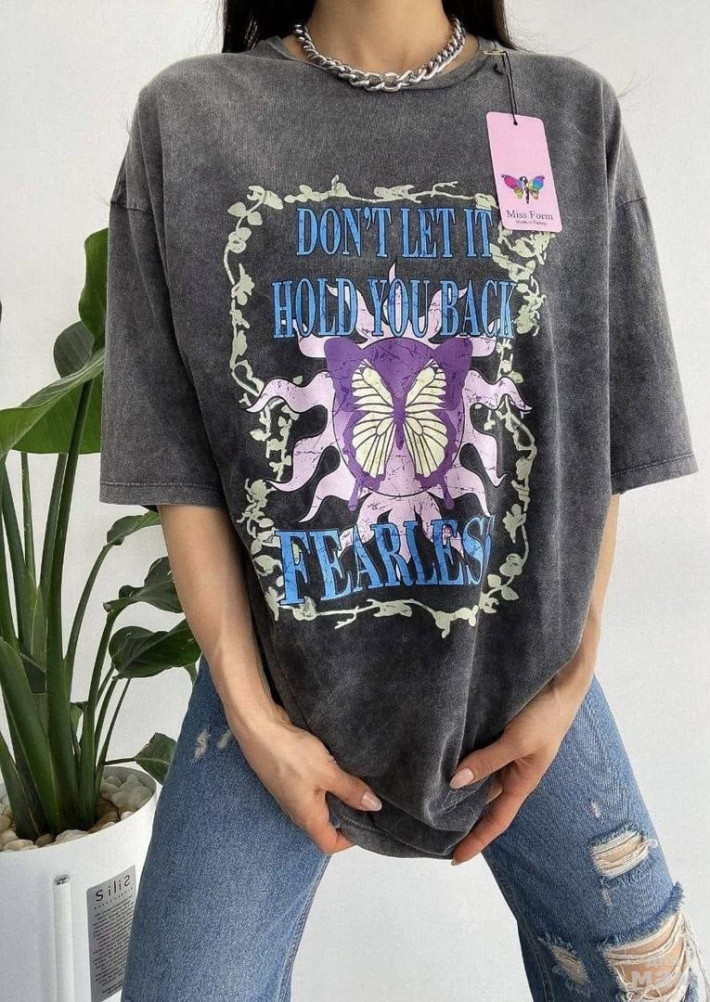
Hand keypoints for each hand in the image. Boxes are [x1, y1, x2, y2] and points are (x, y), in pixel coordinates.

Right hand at [228, 702, 381, 854]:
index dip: (350, 841)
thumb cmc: (291, 754)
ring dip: (337, 795)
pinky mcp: (288, 776)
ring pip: (320, 803)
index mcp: (307, 817)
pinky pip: (312, 788)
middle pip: (326, 824)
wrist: (259, 728)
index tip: (369, 823)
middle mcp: (297, 810)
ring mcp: (291, 793)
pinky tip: (337, 766)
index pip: (330, 844)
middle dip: (347, 815)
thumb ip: (350, 790)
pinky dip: (327, 781)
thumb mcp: (327, 772)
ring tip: (358, 780)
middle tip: (369, 799)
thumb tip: (374, 806)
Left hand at [449, 624, 598, 865]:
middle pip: (482, 801)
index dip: (476, 841)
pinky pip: (474, 753)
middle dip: (460, 816)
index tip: (454, 860)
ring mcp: (504, 752)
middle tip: (427, 828)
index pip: (495, 821)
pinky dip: (458, 761)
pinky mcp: (497, 733)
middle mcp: (510, 771)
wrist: (560, 681)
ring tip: (425, 796)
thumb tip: (454, 783)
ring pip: (476, 776)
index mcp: (521, 782)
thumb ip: (487, 760)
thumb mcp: (518, 741)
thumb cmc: (546, 715)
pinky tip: (437, 759)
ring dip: (456, 787)